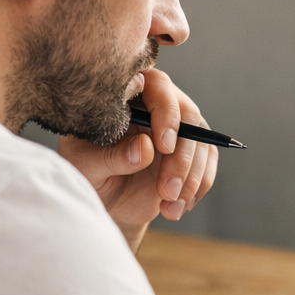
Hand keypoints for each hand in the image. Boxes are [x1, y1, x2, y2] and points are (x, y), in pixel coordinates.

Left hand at [57, 69, 217, 247]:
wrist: (106, 199)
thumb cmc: (89, 173)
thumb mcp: (88, 167)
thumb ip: (112, 156)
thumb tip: (144, 148)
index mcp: (129, 94)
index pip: (157, 86)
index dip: (166, 113)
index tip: (164, 146)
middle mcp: (157, 103)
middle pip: (187, 116)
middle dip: (181, 157)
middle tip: (167, 190)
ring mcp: (178, 126)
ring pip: (201, 141)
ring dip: (190, 178)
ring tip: (168, 207)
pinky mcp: (192, 148)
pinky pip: (207, 162)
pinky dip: (197, 187)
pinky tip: (175, 208)